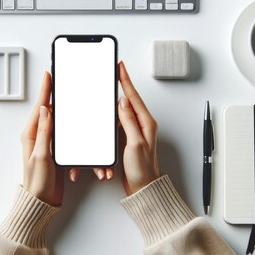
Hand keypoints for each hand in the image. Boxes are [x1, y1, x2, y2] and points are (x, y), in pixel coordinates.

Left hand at [20, 72, 63, 205]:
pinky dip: (72, 135)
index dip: (45, 90)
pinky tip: (77, 130)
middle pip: (50, 111)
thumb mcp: (41, 155)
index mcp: (31, 135)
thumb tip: (45, 109)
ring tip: (70, 102)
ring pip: (60, 123)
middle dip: (57, 97)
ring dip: (68, 118)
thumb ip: (44, 132)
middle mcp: (38, 136)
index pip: (40, 107)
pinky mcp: (56, 151)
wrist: (42, 202)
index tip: (49, 75)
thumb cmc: (38, 182)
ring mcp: (48, 143)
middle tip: (62, 82)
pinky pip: (66, 137)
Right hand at [117, 62, 160, 195]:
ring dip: (114, 103)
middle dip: (120, 85)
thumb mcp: (135, 143)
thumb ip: (129, 121)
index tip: (120, 66)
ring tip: (111, 87)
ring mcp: (135, 131)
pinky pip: (119, 122)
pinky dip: (113, 117)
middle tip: (114, 71)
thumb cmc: (142, 170)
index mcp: (146, 123)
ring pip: (122, 110)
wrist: (142, 188)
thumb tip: (123, 102)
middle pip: (129, 99)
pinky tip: (108, 113)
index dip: (125, 80)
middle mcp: (142, 125)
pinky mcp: (128, 138)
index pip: (133, 96)